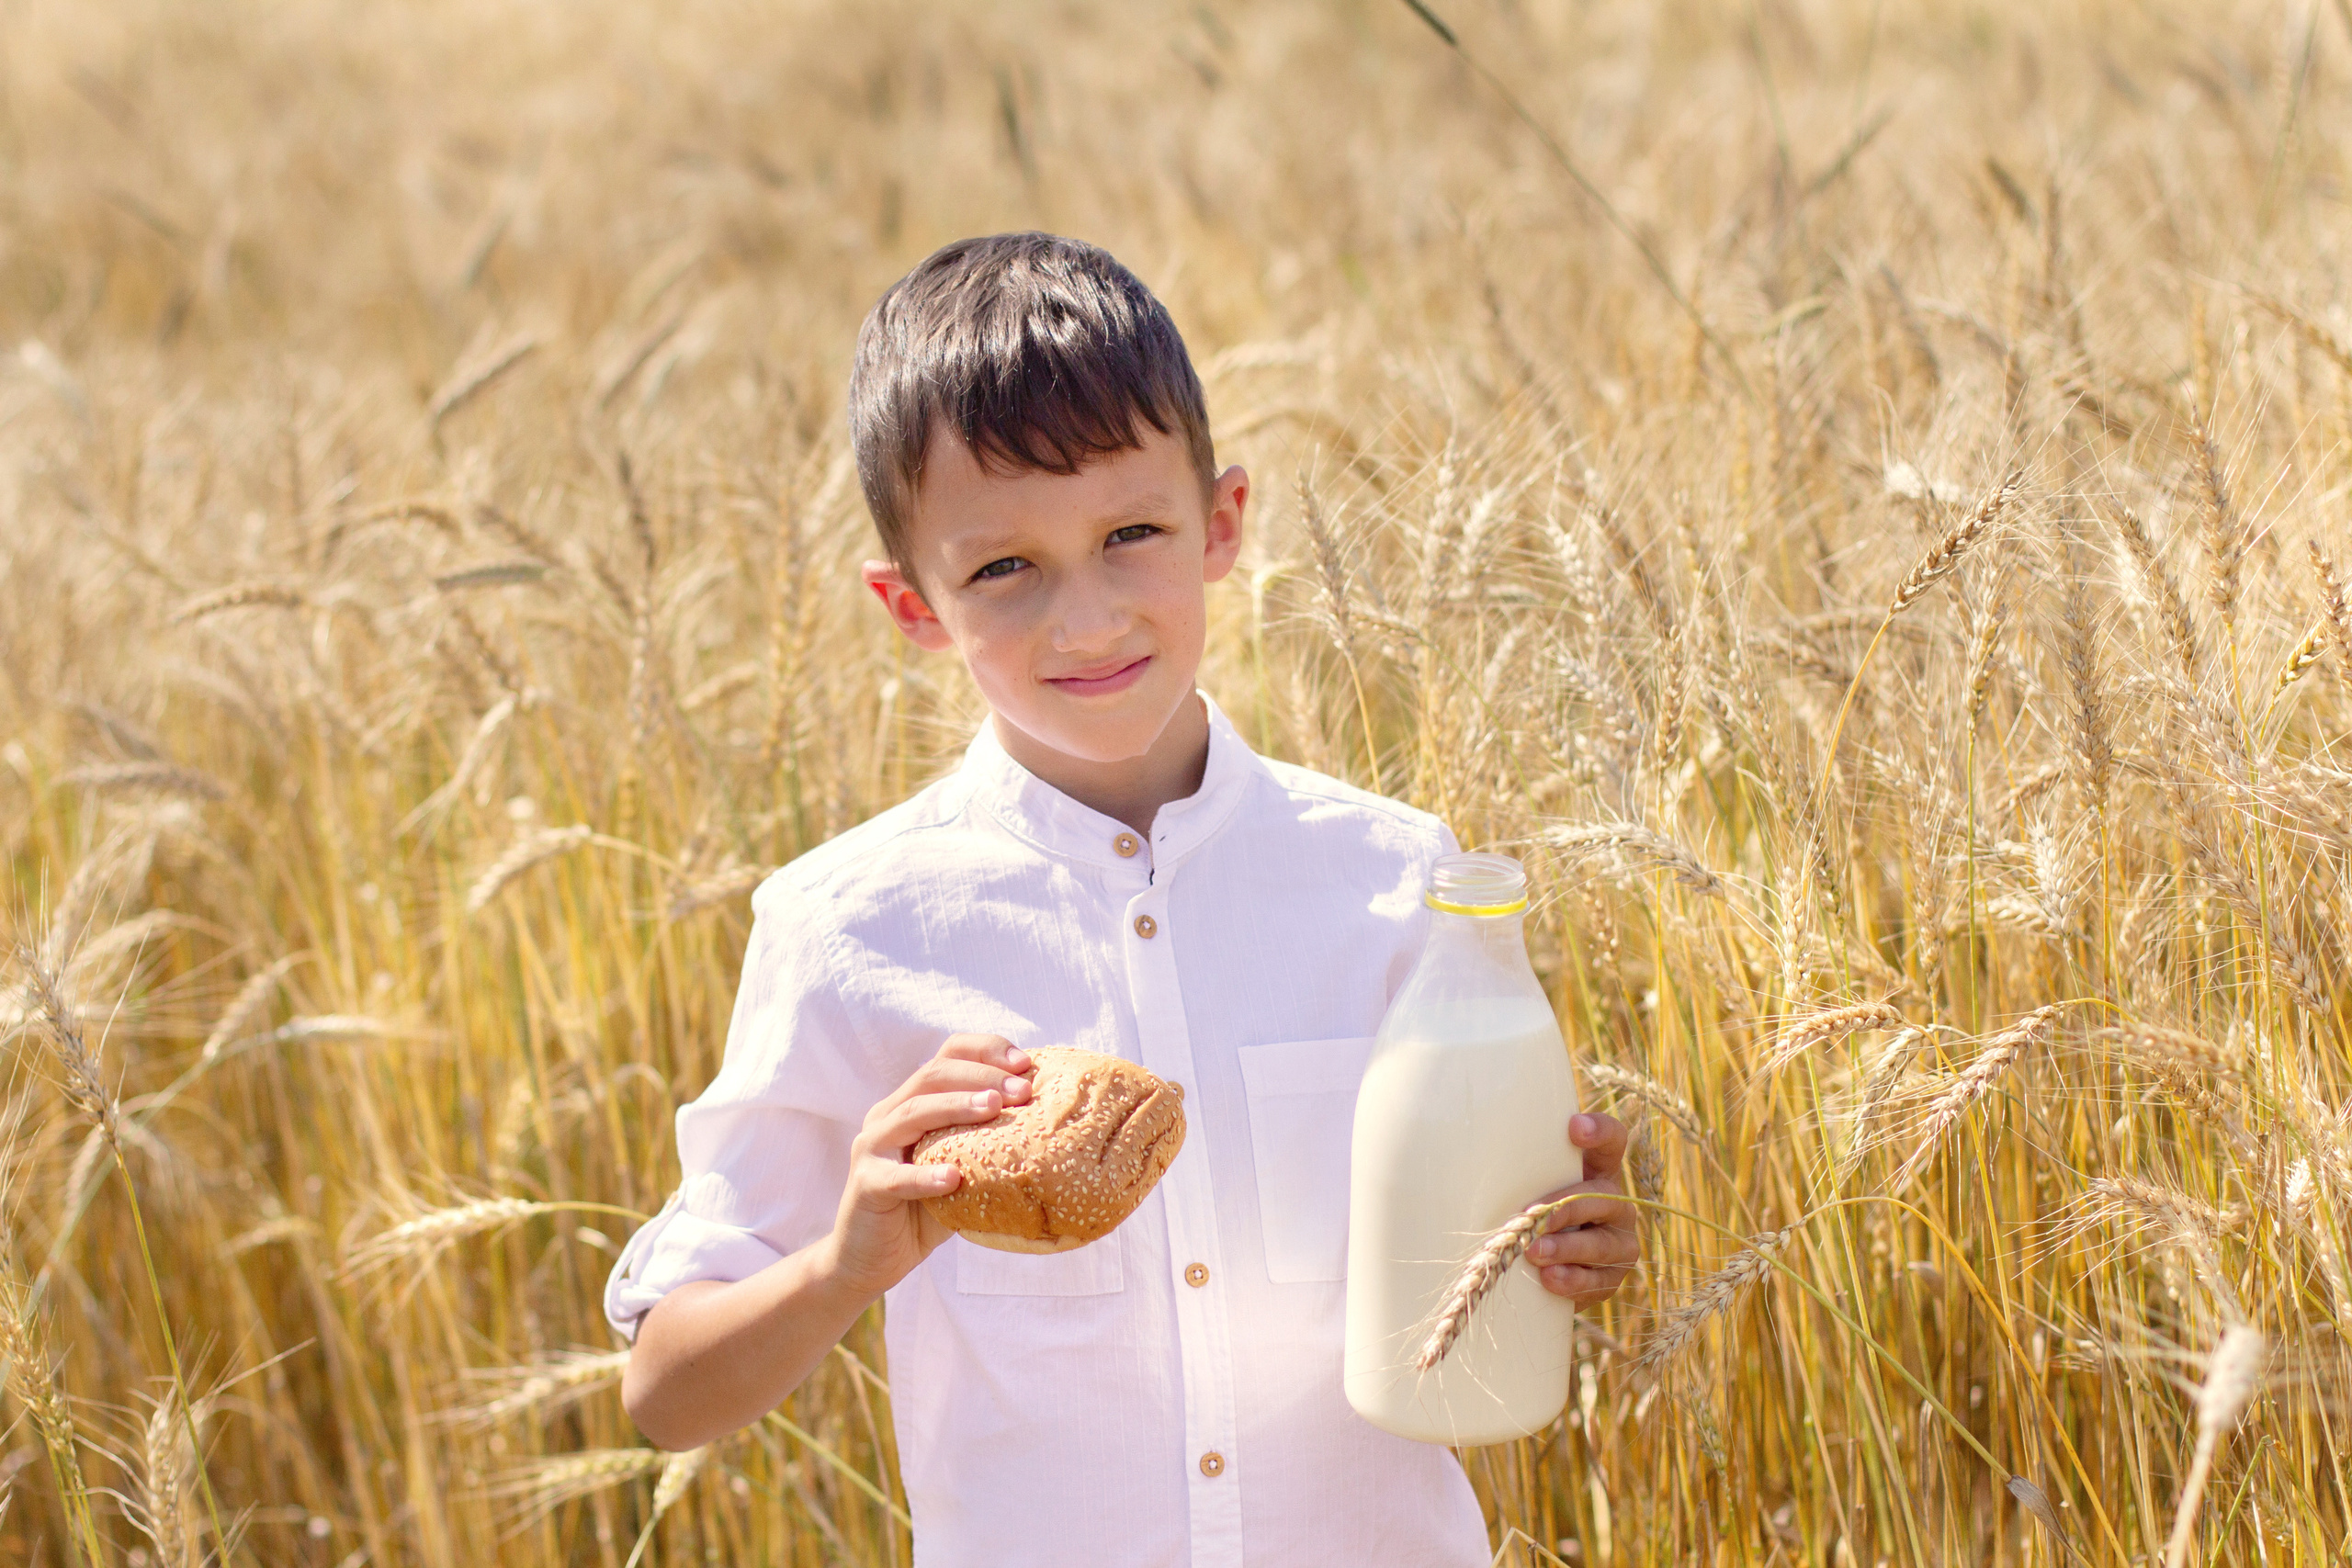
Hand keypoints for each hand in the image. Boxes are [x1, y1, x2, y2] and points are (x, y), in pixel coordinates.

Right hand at [823, 1033, 1034, 1299]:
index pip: (947, 1056)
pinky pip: (896, 1177)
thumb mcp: (962, 1170)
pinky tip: (953, 1178)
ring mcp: (872, 1148)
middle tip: (1022, 1090)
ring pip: (913, 1113)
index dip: (985, 1050)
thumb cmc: (925, 1210)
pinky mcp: (866, 1185)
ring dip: (956, 1106)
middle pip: (932, 1075)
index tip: (1026, 1062)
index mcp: (912, 1102)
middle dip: (981, 1076)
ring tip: (993, 1108)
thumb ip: (988, 1146)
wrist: (872, 1258)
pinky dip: (925, 1176)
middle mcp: (888, 1115)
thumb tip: (1053, 1129)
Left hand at [1526, 1112, 1639, 1303]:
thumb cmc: (1528, 1213)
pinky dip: (1573, 1281)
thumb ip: (1516, 1170)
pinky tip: (1549, 1279)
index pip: (1612, 1140)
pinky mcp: (1612, 1277)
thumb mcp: (1526, 1186)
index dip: (1599, 1131)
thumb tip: (1463, 1152)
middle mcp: (1615, 1202)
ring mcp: (1619, 1241)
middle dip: (1567, 1206)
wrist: (1541, 1272)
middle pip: (1604, 1197)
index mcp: (1598, 1170)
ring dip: (1566, 1247)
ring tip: (1534, 1252)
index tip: (1573, 1127)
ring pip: (1602, 1243)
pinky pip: (1599, 1280)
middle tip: (1531, 1214)